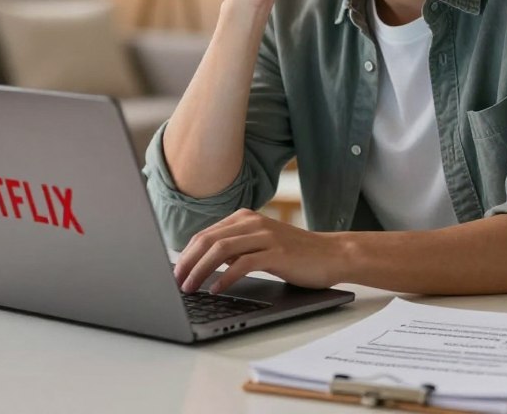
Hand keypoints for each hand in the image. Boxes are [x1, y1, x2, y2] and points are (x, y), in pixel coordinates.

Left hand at [173, 209, 342, 293]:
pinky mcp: (276, 252)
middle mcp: (252, 222)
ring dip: (200, 270)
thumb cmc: (295, 254)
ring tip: (190, 288)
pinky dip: (225, 278)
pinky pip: (243, 264)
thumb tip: (202, 263)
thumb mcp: (259, 245)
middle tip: (176, 283)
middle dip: (187, 263)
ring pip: (221, 250)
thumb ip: (235, 249)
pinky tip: (216, 290)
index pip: (205, 234)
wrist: (332, 254)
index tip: (174, 273)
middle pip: (208, 240)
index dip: (186, 255)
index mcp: (244, 217)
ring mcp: (265, 235)